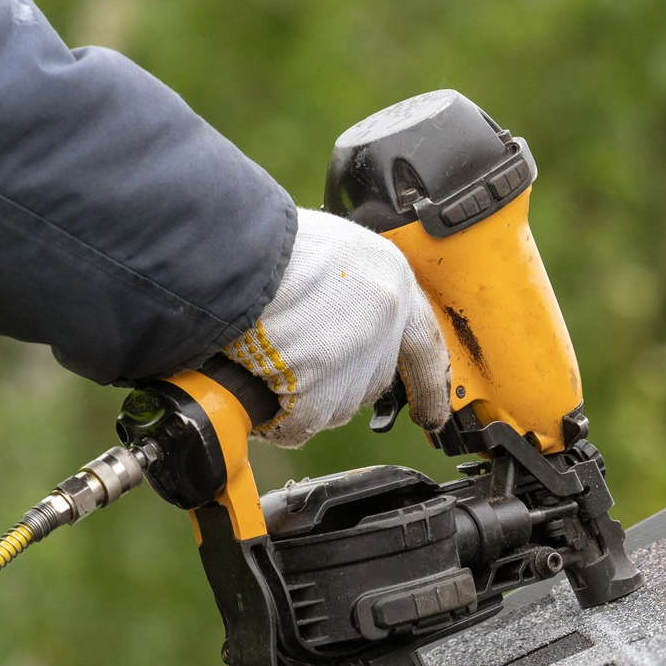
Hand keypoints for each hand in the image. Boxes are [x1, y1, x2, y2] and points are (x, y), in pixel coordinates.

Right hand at [223, 208, 450, 447]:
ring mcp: (354, 354)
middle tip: (295, 364)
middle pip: (372, 380)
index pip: (425, 344)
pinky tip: (258, 392)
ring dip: (302, 399)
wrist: (232, 248)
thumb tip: (340, 321)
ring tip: (265, 362)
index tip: (433, 412)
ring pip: (337, 406)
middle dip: (335, 383)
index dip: (430, 382)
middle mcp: (384, 317)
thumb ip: (350, 288)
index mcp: (390, 277)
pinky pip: (302, 424)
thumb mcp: (330, 250)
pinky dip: (278, 419)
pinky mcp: (319, 386)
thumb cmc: (266, 241)